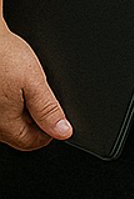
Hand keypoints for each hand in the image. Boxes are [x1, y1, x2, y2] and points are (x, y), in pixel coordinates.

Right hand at [0, 24, 70, 150]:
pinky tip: (13, 83)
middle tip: (39, 94)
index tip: (59, 117)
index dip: (50, 131)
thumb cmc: (4, 55)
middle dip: (36, 118)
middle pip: (20, 134)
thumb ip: (48, 109)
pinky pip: (2, 110)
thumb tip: (63, 132)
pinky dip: (11, 100)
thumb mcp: (34, 82)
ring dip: (23, 109)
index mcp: (3, 123)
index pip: (31, 143)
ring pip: (10, 122)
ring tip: (24, 85)